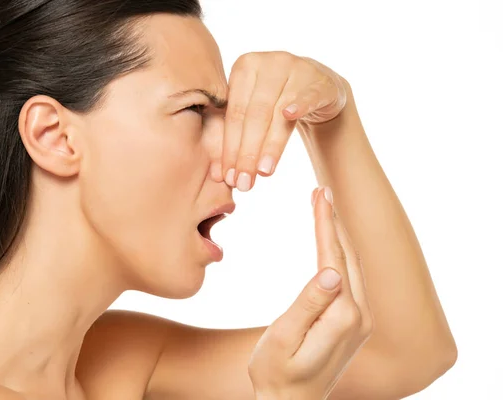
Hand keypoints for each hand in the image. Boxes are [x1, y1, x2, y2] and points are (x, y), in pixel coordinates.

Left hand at [211, 52, 347, 191]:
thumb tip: (221, 176)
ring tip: (263, 172)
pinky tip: (290, 116)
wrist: (316, 87)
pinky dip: (300, 105)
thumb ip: (237, 134)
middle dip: (246, 153)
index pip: (234, 114)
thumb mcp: (253, 109)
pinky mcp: (319, 81)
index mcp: (244, 67)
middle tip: (243, 182)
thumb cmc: (275, 102)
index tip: (227, 177)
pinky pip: (308, 96)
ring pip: (278, 112)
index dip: (229, 148)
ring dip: (270, 145)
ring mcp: (296, 69)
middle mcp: (269, 63)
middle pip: (253, 116)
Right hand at [248, 187, 373, 399]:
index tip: (319, 194)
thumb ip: (308, 304)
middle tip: (320, 191)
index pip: (334, 258)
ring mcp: (359, 320)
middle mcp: (359, 316)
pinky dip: (339, 254)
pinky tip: (331, 243)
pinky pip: (349, 279)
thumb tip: (331, 271)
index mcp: (342, 316)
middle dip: (334, 222)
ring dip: (338, 235)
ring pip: (351, 266)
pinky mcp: (353, 322)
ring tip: (324, 207)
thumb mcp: (283, 339)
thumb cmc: (275, 374)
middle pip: (347, 257)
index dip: (326, 224)